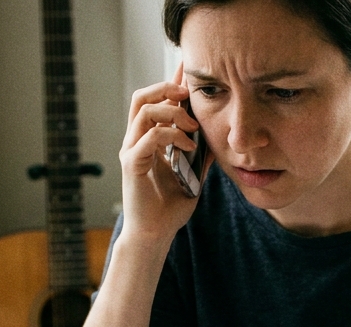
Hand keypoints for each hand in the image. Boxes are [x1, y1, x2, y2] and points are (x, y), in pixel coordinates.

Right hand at [119, 63, 210, 251]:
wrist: (155, 234)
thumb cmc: (170, 207)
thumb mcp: (194, 174)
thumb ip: (201, 153)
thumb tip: (218, 134)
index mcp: (148, 139)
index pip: (156, 101)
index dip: (171, 82)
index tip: (188, 69)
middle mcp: (136, 140)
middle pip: (142, 97)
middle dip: (166, 88)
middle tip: (188, 95)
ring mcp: (131, 151)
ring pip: (143, 111)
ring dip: (171, 112)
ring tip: (192, 126)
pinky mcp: (132, 165)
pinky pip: (147, 138)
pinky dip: (170, 136)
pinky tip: (188, 146)